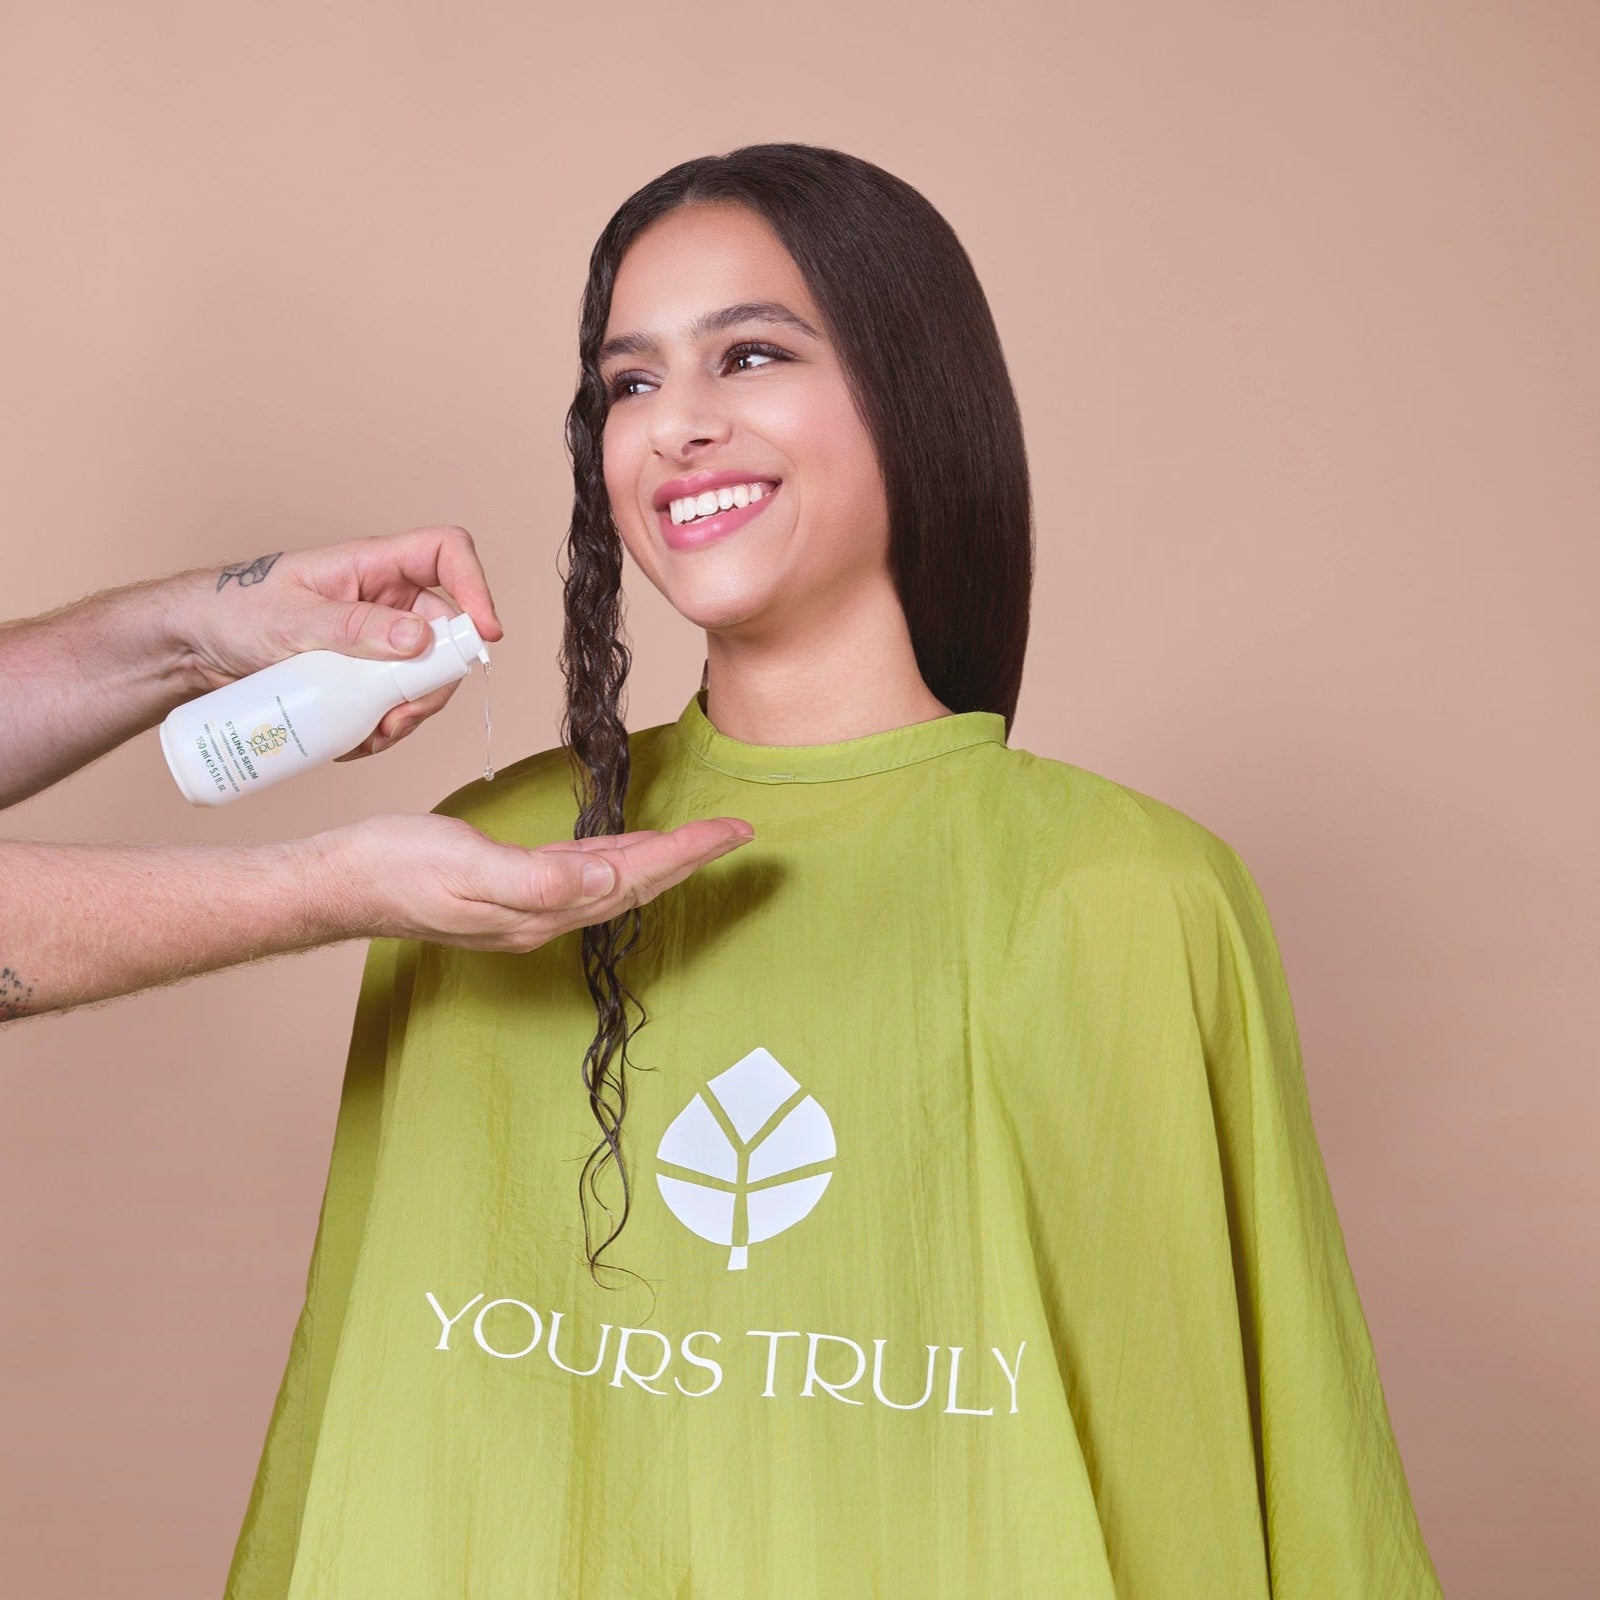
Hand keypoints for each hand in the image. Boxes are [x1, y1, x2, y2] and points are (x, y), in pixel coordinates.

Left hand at [172, 527, 504, 759]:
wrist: (189, 650)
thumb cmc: (231, 612)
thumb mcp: (293, 619)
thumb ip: (356, 627)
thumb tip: (420, 638)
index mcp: (372, 566)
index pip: (445, 554)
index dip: (475, 586)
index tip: (485, 634)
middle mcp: (383, 600)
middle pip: (446, 633)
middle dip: (434, 681)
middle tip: (402, 715)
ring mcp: (374, 641)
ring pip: (424, 677)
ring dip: (408, 713)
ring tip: (370, 737)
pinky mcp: (359, 678)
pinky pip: (394, 703)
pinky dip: (384, 729)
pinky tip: (354, 743)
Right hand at [308, 812, 755, 951]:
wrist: (343, 883)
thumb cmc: (397, 869)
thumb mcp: (468, 867)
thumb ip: (538, 878)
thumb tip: (605, 880)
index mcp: (543, 910)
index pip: (634, 877)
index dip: (687, 854)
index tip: (733, 833)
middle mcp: (545, 915)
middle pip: (636, 883)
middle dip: (690, 859)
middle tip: (738, 834)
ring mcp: (528, 905)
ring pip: (614, 880)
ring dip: (660, 860)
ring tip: (700, 840)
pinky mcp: (511, 888)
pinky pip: (582, 873)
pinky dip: (615, 857)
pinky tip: (625, 848)